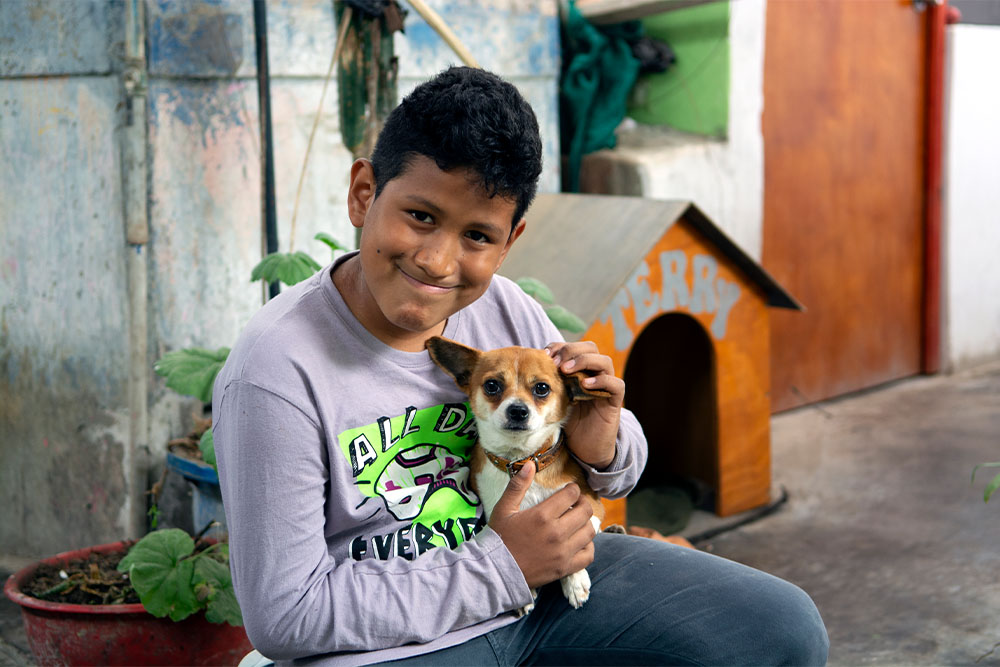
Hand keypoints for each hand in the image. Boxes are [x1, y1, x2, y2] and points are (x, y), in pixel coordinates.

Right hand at [488, 463, 596, 588]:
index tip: (569, 491)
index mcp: (542, 516)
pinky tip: (579, 542)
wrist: (495, 572)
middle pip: (585, 511)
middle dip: (583, 503)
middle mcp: (556, 533)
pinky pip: (588, 555)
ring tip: (578, 521)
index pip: (571, 494)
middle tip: (576, 504)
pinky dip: (588, 546)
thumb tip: (530, 464)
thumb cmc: (499, 537)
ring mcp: (563, 552)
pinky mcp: (564, 568)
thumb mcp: (504, 508)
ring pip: (590, 532)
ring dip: (586, 523)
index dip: (572, 489)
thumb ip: (518, 485)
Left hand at [546, 341, 623, 468]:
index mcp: (580, 371)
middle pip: (590, 347)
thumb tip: (529, 365)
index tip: (544, 354)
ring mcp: (606, 387)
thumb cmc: (569, 423)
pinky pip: (616, 384)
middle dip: (571, 350)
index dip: (560, 346)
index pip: (574, 347)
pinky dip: (601, 381)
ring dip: (584, 361)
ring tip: (566, 370)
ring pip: (605, 361)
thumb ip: (550, 382)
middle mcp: (595, 375)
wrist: (585, 449)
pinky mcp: (615, 402)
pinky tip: (585, 384)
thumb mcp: (556, 399)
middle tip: (555, 362)